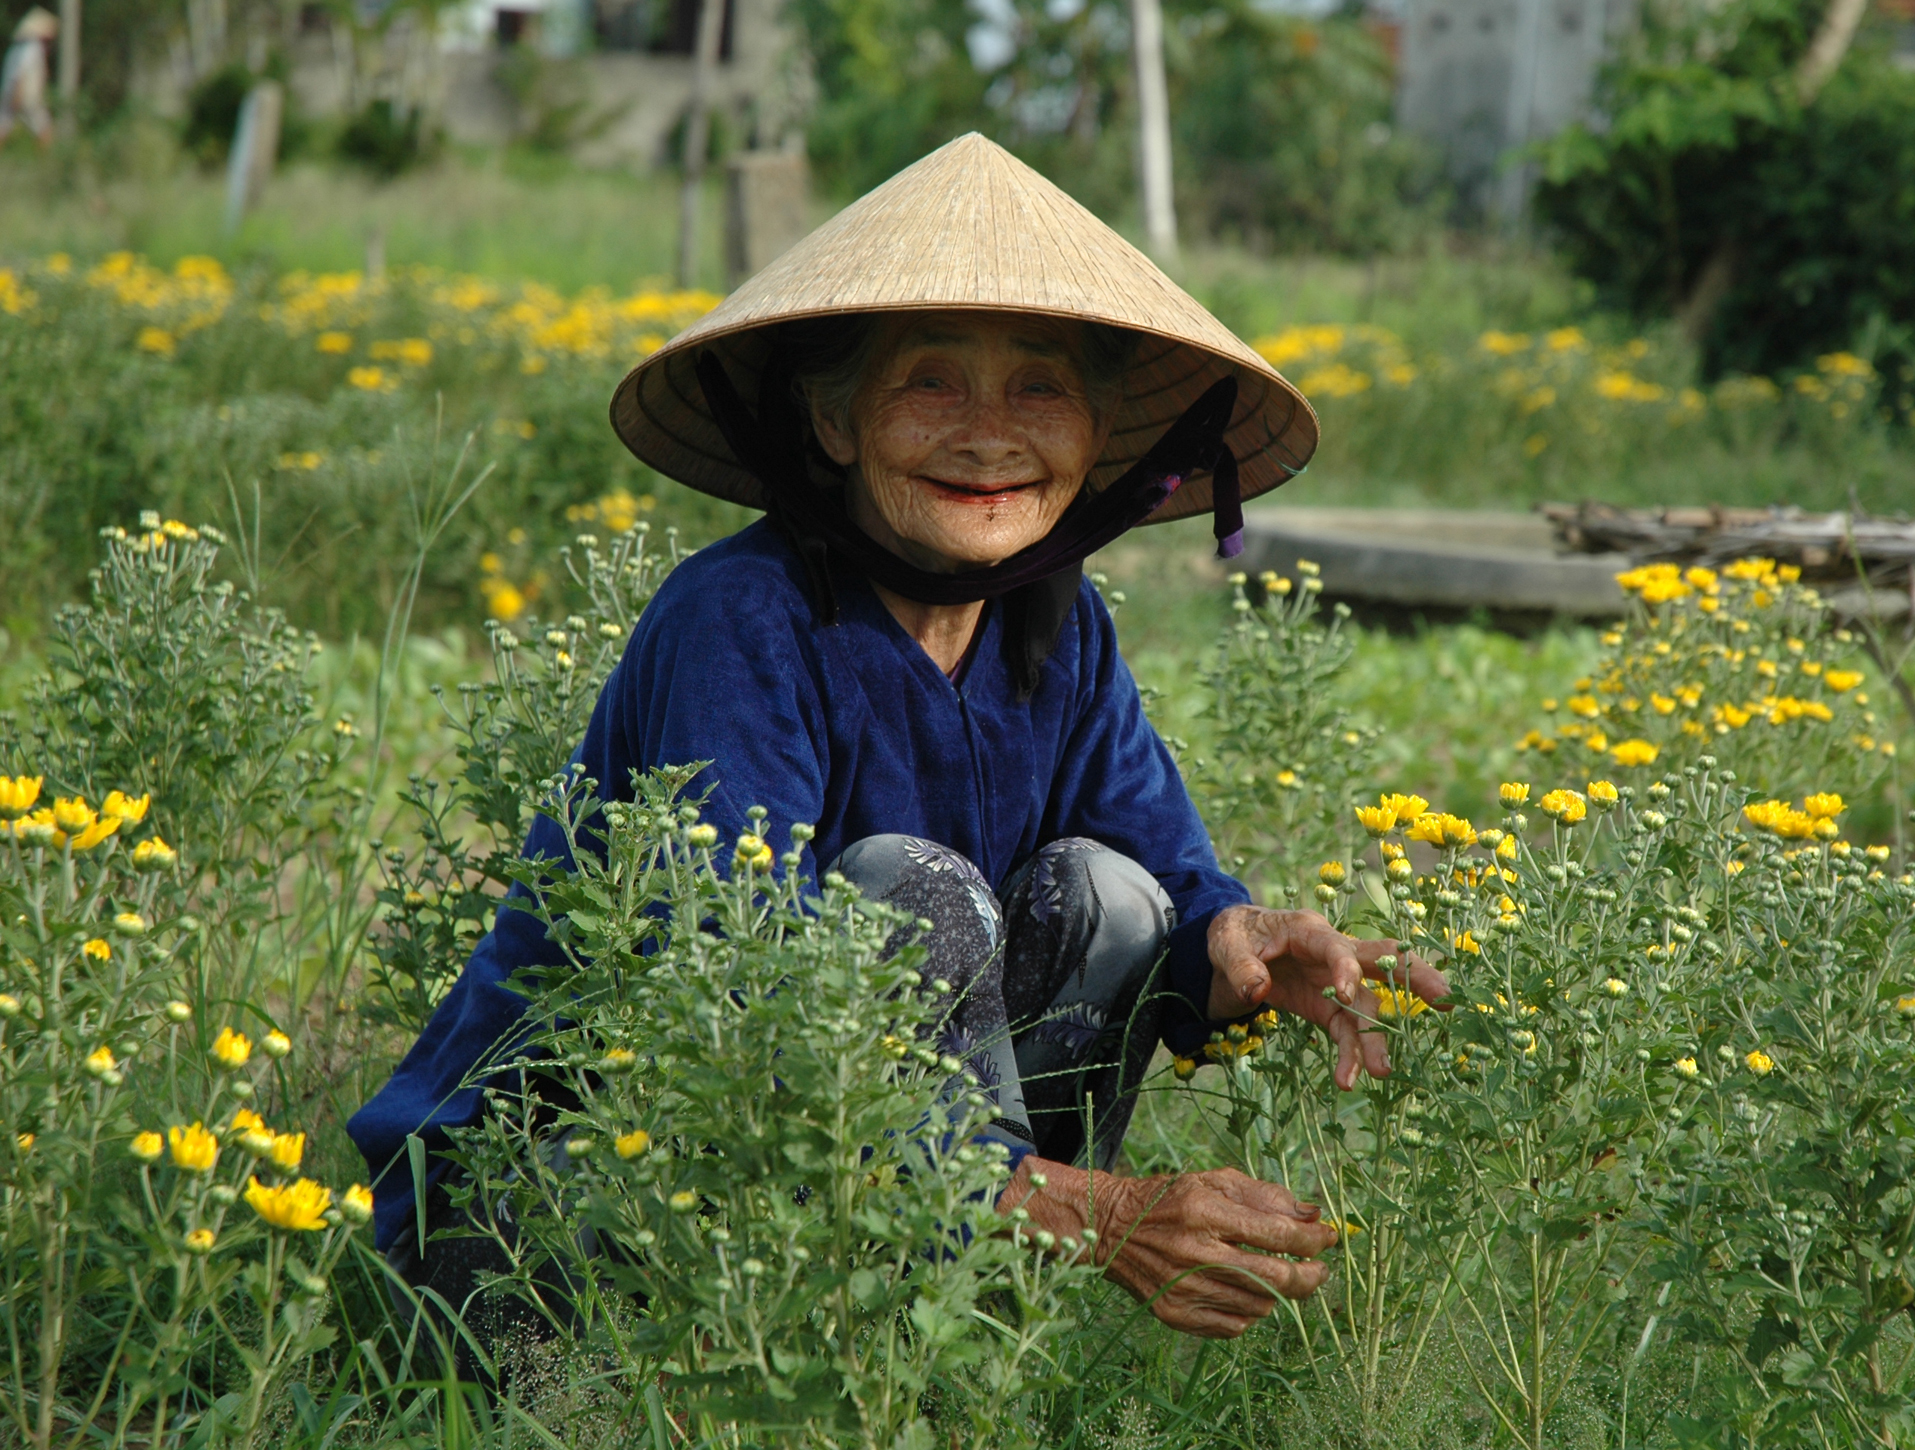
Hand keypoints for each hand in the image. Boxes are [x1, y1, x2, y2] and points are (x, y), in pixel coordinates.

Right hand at [999, 1158, 1335, 1337]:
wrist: (1112, 1229)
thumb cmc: (1169, 1198)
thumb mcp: (1213, 1180)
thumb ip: (1264, 1195)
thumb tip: (1313, 1214)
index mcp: (1206, 1210)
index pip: (1278, 1233)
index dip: (1313, 1239)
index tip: (1329, 1236)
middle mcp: (1196, 1252)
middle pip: (1276, 1278)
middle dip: (1310, 1275)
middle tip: (1319, 1269)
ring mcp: (1185, 1288)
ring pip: (1260, 1305)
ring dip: (1279, 1292)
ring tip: (1275, 1275)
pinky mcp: (1177, 1314)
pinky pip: (1234, 1325)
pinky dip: (1250, 1311)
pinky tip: (1244, 1292)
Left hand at [1207, 906, 1450, 1088]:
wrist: (1230, 949)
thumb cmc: (1233, 935)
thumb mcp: (1225, 943)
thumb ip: (1241, 965)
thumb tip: (1258, 990)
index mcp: (1309, 930)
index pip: (1336, 946)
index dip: (1345, 968)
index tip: (1345, 994)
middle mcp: (1332, 953)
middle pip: (1383, 961)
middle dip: (1415, 978)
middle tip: (1446, 1000)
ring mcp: (1335, 982)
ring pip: (1369, 1005)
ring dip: (1375, 1037)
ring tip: (1382, 1071)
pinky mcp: (1328, 1006)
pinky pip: (1346, 1030)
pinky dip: (1350, 1054)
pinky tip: (1348, 1080)